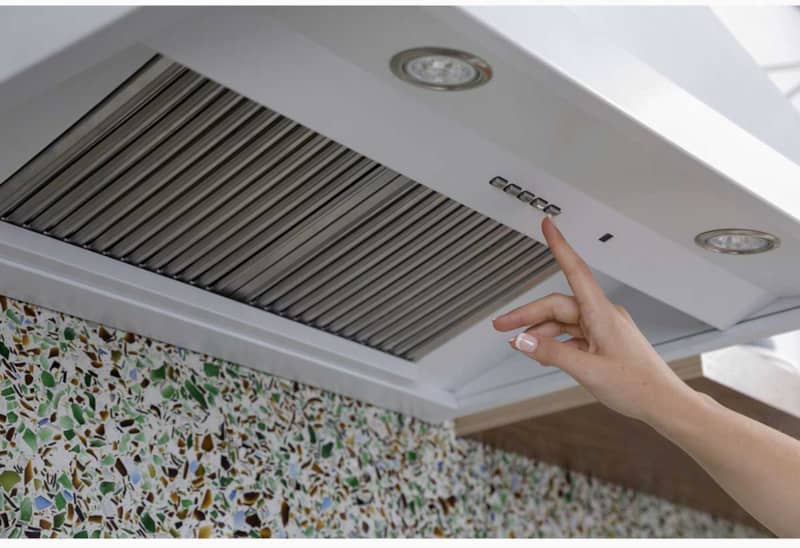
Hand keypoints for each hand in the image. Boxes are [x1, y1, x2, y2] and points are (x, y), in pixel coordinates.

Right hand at [493, 217, 698, 424]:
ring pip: (563, 321)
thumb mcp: (586, 371)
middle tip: (502, 326)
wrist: (664, 403)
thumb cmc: (638, 386)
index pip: (575, 270)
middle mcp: (603, 315)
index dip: (559, 246)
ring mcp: (604, 328)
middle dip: (527, 314)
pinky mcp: (604, 341)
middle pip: (557, 305)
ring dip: (540, 331)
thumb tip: (521, 341)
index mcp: (602, 314)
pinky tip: (543, 353)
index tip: (548, 226)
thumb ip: (550, 353)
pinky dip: (555, 342)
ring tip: (520, 345)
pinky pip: (572, 334)